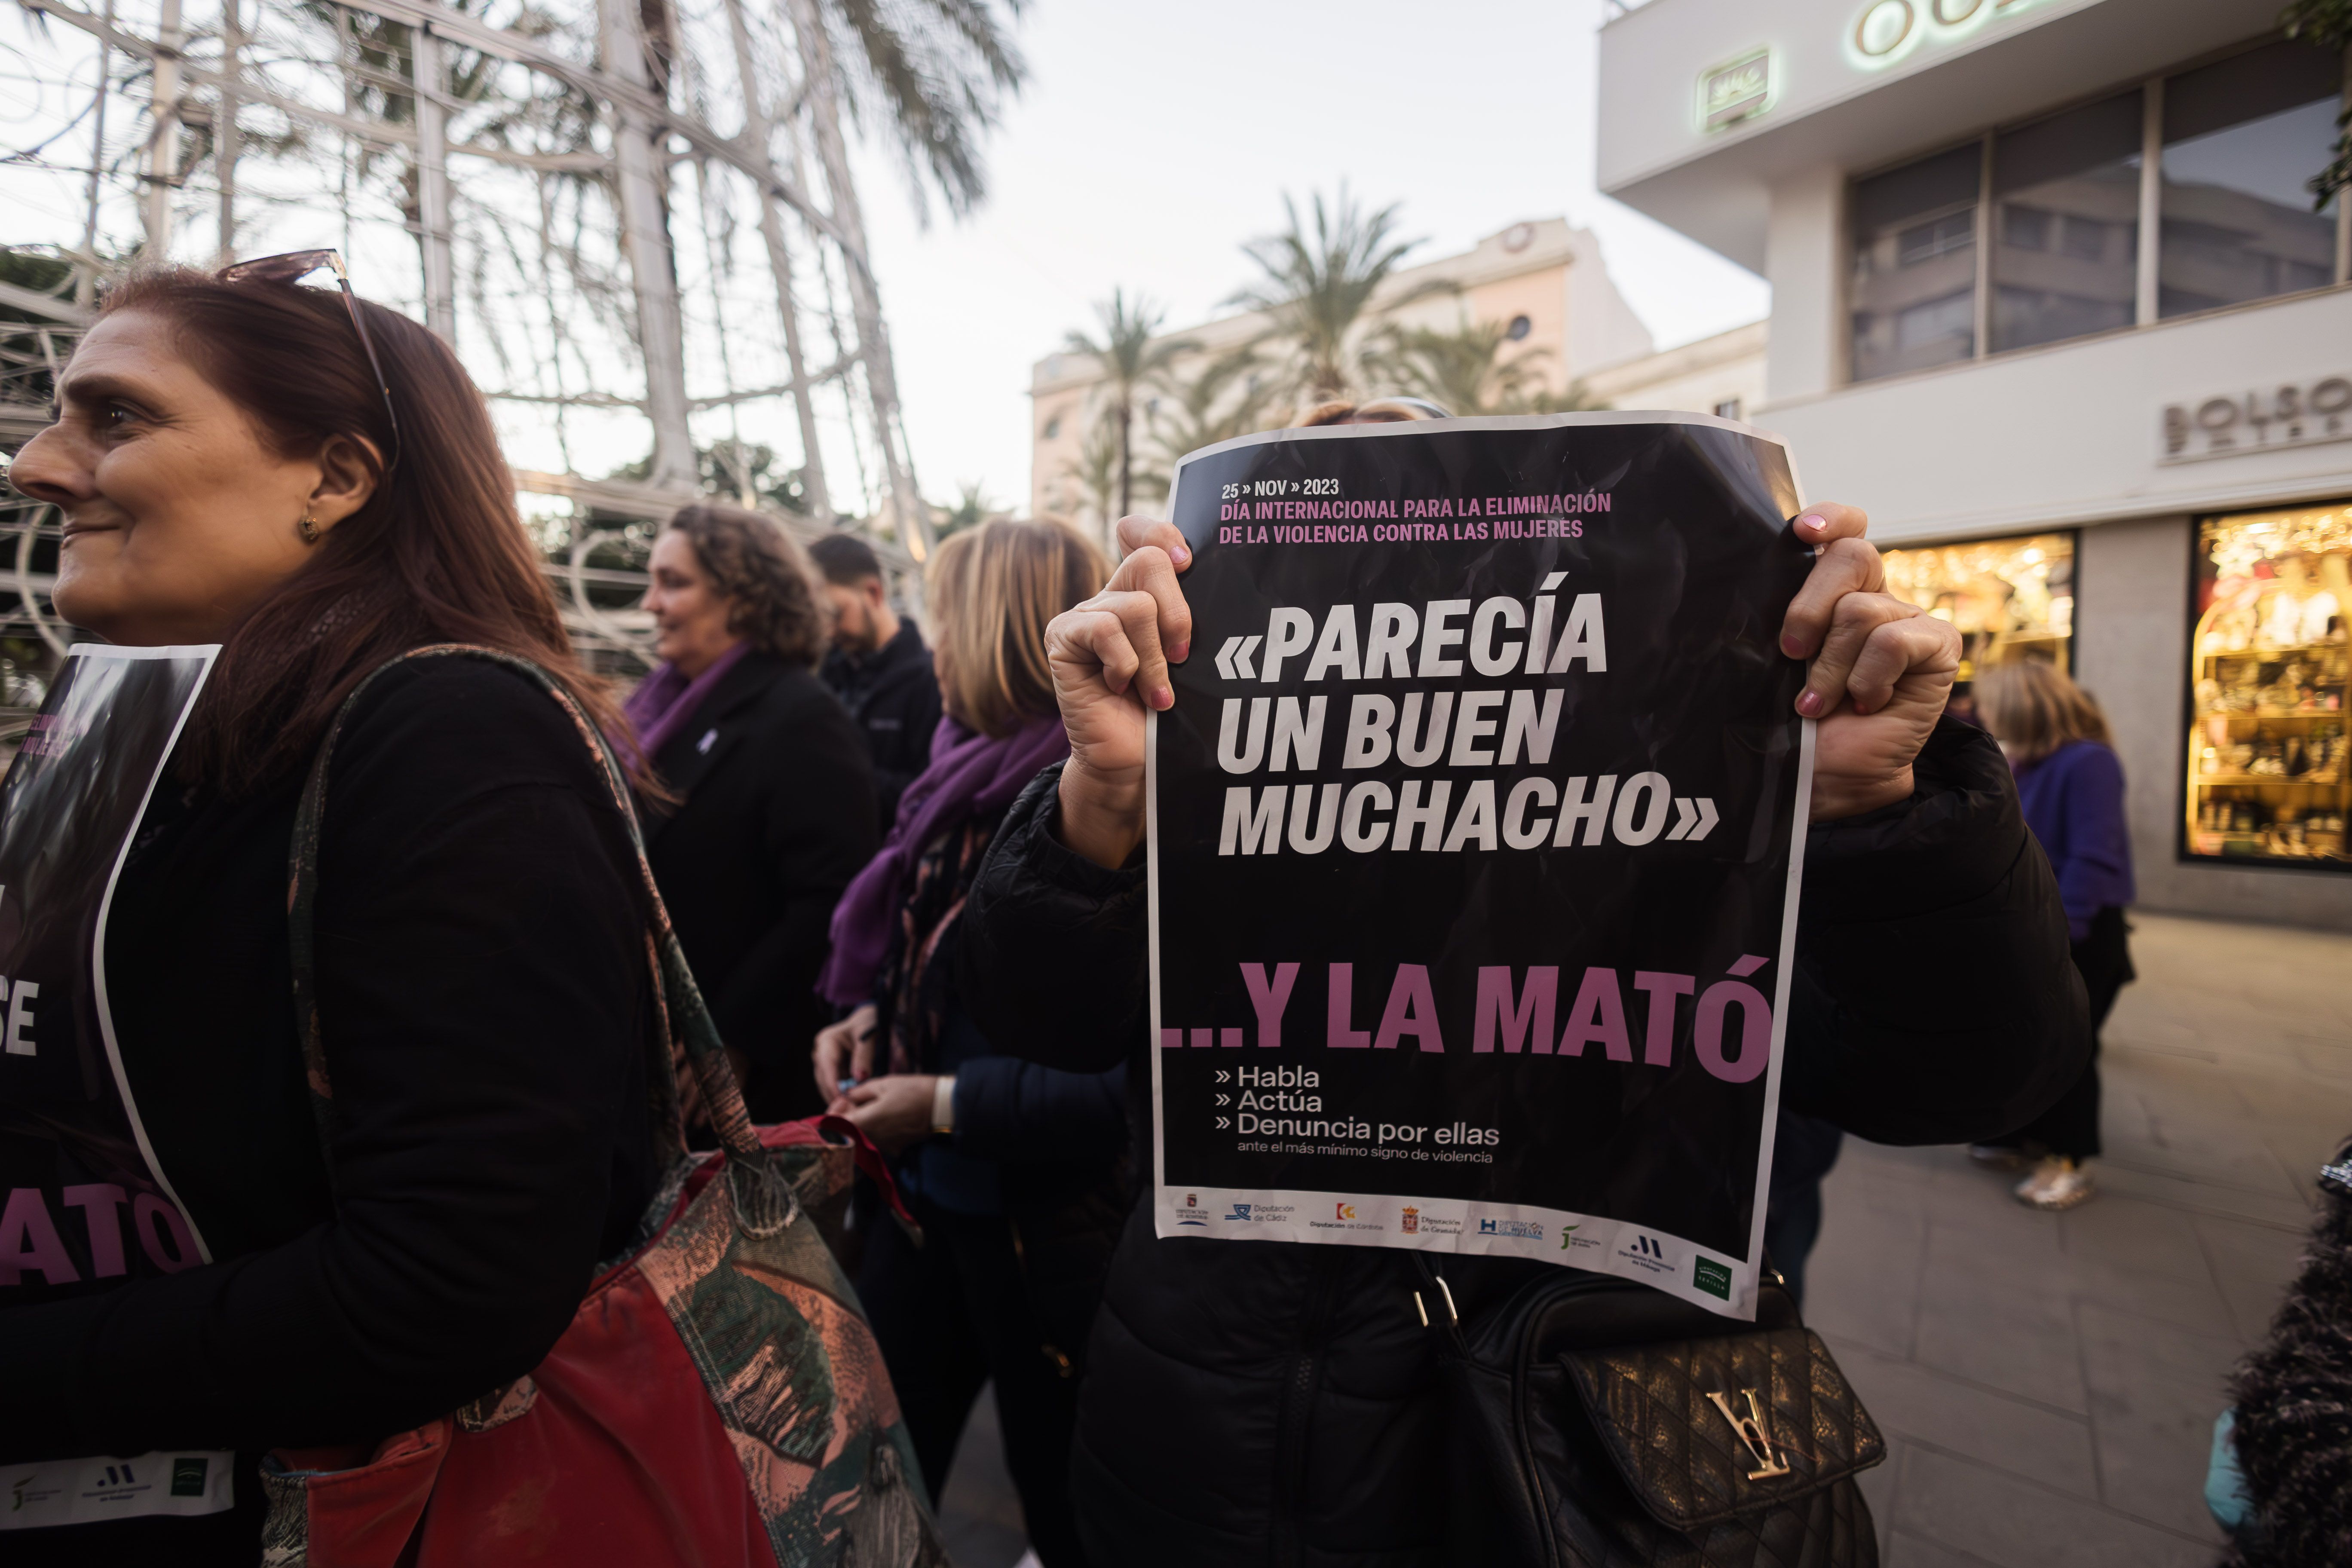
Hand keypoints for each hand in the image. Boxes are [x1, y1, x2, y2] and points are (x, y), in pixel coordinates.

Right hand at [811, 1003, 878, 1109]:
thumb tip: (859, 1078)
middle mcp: (820, 1052)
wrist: (868, 1020)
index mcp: (826, 1041)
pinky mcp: (831, 1068)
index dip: (833, 1084)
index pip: (827, 1066)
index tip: (842, 1099)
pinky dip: (841, 1093)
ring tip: (849, 1110)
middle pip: (823, 1078)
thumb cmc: (868, 1023)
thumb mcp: (868, 1035)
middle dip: (834, 1094)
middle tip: (847, 1110)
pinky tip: (850, 1103)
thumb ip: (864, 1056)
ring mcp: (824, 1061)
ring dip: (836, 1096)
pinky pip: (834, 1084)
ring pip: (827, 1084)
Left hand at [832, 1073, 937, 1157]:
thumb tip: (846, 1097)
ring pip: (861, 1136)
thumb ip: (859, 1092)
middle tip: (854, 1100)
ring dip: (859, 1122)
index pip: (836, 1124)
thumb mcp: (884, 1084)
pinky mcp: (895, 1148)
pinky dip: (874, 1129)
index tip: (842, 1100)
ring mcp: (884, 1145)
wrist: (943, 1107)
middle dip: (846, 1115)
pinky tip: (885, 1116)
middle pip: (847, 1131)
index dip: (833, 1112)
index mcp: (867, 1121)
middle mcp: (872, 1138)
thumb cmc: (914, 1091)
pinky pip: (877, 1140)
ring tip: (870, 1105)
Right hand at [1046, 515, 1194, 867]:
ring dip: (1154, 657)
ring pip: (1135, 605)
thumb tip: (1199, 577)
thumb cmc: (1173, 713)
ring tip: (1158, 692)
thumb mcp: (1191, 659)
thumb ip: (1191, 617)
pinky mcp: (1064, 638)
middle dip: (1178, 611)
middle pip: (1150, 561)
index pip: (1144, 535)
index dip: (1164, 533)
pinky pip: (1103, 629)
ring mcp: (1086, 616)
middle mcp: (1113, 597)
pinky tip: (1122, 687)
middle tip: (1183, 655)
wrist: (1136, 762)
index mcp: (1145, 593)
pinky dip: (1124, 663)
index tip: (1188, 561)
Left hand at [1779, 504, 1960, 820]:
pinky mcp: (1938, 647)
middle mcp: (1875, 596)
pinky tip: (1865, 703)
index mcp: (1835, 589)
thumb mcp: (1775, 660)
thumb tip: (1755, 583)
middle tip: (1791, 652)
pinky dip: (1867, 678)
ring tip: (1822, 701)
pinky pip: (1894, 642)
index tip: (1802, 533)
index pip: (1845, 529)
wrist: (1825, 776)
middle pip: (1852, 556)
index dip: (1830, 519)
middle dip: (1809, 607)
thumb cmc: (1793, 720)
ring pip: (1861, 610)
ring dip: (1830, 667)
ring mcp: (1908, 619)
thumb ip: (1780, 616)